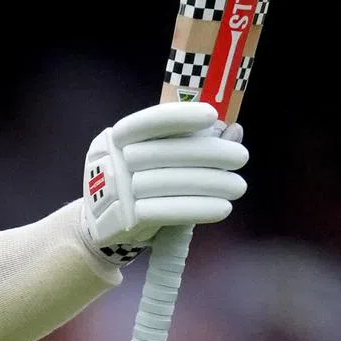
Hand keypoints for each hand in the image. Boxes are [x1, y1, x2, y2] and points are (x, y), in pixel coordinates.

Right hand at [80, 102, 247, 259]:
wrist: (99, 226)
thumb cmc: (136, 185)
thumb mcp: (153, 161)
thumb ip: (191, 144)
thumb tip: (235, 129)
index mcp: (116, 138)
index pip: (147, 122)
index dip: (178, 116)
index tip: (212, 114)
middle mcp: (111, 161)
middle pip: (163, 153)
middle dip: (208, 153)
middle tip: (241, 157)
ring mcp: (113, 191)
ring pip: (168, 183)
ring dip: (210, 184)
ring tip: (238, 186)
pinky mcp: (122, 220)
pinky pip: (164, 212)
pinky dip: (197, 209)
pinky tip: (222, 208)